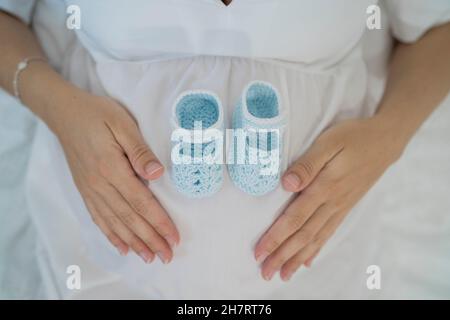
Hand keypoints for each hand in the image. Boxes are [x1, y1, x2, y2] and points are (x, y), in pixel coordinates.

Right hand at [55, 92, 179, 263]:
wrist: (64, 113)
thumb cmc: (98, 114)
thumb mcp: (122, 124)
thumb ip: (140, 151)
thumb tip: (157, 174)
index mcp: (112, 168)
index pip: (141, 202)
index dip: (159, 222)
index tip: (174, 237)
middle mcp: (100, 185)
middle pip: (130, 218)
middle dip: (150, 239)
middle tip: (167, 256)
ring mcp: (90, 190)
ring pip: (115, 223)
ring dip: (134, 243)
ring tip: (149, 257)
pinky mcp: (85, 190)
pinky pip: (99, 218)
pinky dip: (111, 235)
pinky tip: (122, 247)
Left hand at [254, 116, 403, 280]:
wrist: (385, 141)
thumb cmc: (353, 137)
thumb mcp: (328, 142)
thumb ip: (307, 165)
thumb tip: (286, 185)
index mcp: (325, 187)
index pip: (295, 217)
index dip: (276, 236)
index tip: (259, 252)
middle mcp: (332, 202)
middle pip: (303, 234)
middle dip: (282, 255)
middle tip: (265, 272)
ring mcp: (340, 207)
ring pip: (316, 238)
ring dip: (297, 258)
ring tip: (283, 274)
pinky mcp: (345, 206)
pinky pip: (329, 233)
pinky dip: (316, 249)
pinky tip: (308, 260)